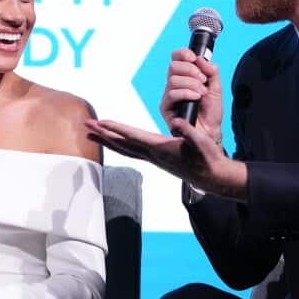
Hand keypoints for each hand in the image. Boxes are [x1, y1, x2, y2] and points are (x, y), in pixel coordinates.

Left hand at [84, 117, 247, 200]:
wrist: (213, 176)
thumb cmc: (208, 158)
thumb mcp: (202, 141)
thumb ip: (189, 132)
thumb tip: (177, 123)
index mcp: (161, 148)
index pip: (133, 136)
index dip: (117, 128)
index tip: (101, 122)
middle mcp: (153, 154)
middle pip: (122, 144)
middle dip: (103, 134)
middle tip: (86, 125)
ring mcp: (154, 158)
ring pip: (124, 149)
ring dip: (107, 141)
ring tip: (92, 134)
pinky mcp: (157, 159)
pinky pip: (132, 152)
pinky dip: (120, 145)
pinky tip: (115, 142)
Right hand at [158, 49, 223, 144]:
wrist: (211, 131)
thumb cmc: (211, 112)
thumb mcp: (216, 88)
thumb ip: (211, 71)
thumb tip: (201, 58)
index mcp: (184, 77)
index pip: (176, 58)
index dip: (183, 54)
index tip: (194, 58)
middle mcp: (174, 85)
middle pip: (173, 66)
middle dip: (191, 70)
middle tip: (203, 80)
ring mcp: (169, 96)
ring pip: (173, 79)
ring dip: (191, 84)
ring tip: (202, 93)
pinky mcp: (166, 108)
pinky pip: (172, 93)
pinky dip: (187, 93)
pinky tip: (196, 98)